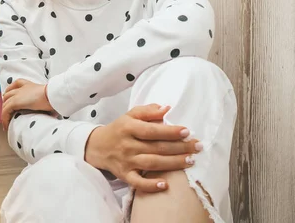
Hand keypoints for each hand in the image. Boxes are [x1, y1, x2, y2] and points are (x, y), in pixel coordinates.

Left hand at [2, 79, 53, 130]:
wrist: (52, 95)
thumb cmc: (53, 98)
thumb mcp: (47, 97)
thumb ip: (44, 101)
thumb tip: (52, 114)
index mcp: (29, 84)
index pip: (15, 85)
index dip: (9, 92)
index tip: (8, 99)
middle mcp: (21, 88)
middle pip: (7, 95)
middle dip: (5, 105)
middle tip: (8, 115)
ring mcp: (17, 94)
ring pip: (5, 105)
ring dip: (4, 115)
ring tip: (6, 124)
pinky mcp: (15, 102)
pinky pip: (5, 111)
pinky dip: (4, 119)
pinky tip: (6, 126)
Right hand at [85, 104, 200, 192]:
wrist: (97, 146)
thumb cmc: (119, 129)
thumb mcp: (130, 115)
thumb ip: (148, 111)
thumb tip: (167, 109)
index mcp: (129, 127)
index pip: (152, 130)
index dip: (170, 132)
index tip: (187, 131)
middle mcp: (128, 145)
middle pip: (156, 148)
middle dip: (179, 148)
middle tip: (197, 147)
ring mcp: (126, 161)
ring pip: (152, 164)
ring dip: (173, 164)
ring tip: (190, 161)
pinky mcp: (125, 175)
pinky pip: (138, 182)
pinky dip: (151, 185)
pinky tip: (165, 185)